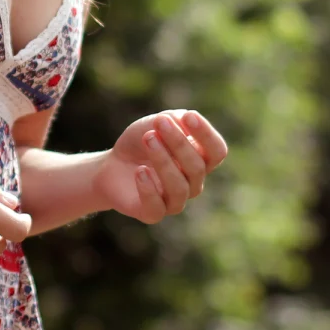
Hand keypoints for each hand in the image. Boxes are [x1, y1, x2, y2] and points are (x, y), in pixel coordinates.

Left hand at [92, 109, 227, 223]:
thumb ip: (173, 120)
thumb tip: (186, 121)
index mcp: (201, 160)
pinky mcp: (152, 214)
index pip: (217, 151)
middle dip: (178, 143)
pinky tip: (140, 171)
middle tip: (159, 123)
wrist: (113, 165)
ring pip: (179, 188)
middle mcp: (192, 183)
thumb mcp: (154, 123)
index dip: (207, 135)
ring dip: (163, 161)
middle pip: (197, 167)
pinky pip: (157, 207)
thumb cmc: (141, 142)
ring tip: (147, 139)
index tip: (189, 116)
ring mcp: (174, 201)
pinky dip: (149, 189)